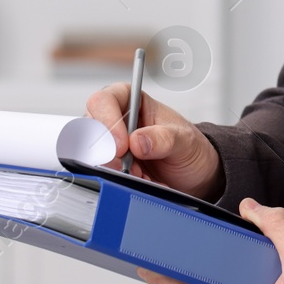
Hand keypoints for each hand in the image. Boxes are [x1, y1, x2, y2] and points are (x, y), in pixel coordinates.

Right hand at [85, 83, 222, 199]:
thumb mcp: (184, 140)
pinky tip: (140, 181)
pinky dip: (119, 183)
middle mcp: (115, 121)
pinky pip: (102, 175)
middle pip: (90, 130)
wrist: (194, 175)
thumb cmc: (188, 148)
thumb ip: (164, 138)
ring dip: (115, 171)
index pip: (104, 101)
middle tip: (129, 167)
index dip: (107, 121)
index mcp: (131, 101)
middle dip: (109, 154)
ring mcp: (110, 146)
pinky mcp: (110, 168)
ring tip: (142, 175)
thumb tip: (138, 141)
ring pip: (93, 157)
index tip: (122, 146)